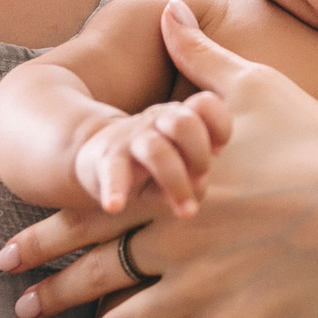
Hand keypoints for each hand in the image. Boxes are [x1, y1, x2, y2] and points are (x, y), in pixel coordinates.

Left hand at [1, 0, 317, 317]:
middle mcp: (171, 242)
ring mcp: (200, 291)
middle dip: (51, 292)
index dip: (44, 233)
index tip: (9, 251)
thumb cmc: (317, 138)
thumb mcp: (253, 83)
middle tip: (17, 309)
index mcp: (167, 188)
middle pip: (94, 273)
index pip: (89, 212)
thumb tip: (169, 8)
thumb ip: (199, 53)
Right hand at [71, 93, 232, 216]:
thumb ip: (194, 179)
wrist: (98, 156)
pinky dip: (114, 190)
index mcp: (179, 118)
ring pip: (156, 151)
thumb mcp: (179, 169)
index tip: (218, 150)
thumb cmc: (151, 167)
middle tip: (200, 179)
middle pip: (184, 124)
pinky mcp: (107, 159)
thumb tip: (197, 187)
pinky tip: (115, 207)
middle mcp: (156, 122)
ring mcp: (131, 139)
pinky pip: (113, 172)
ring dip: (177, 182)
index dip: (219, 126)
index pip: (204, 104)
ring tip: (187, 212)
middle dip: (200, 155)